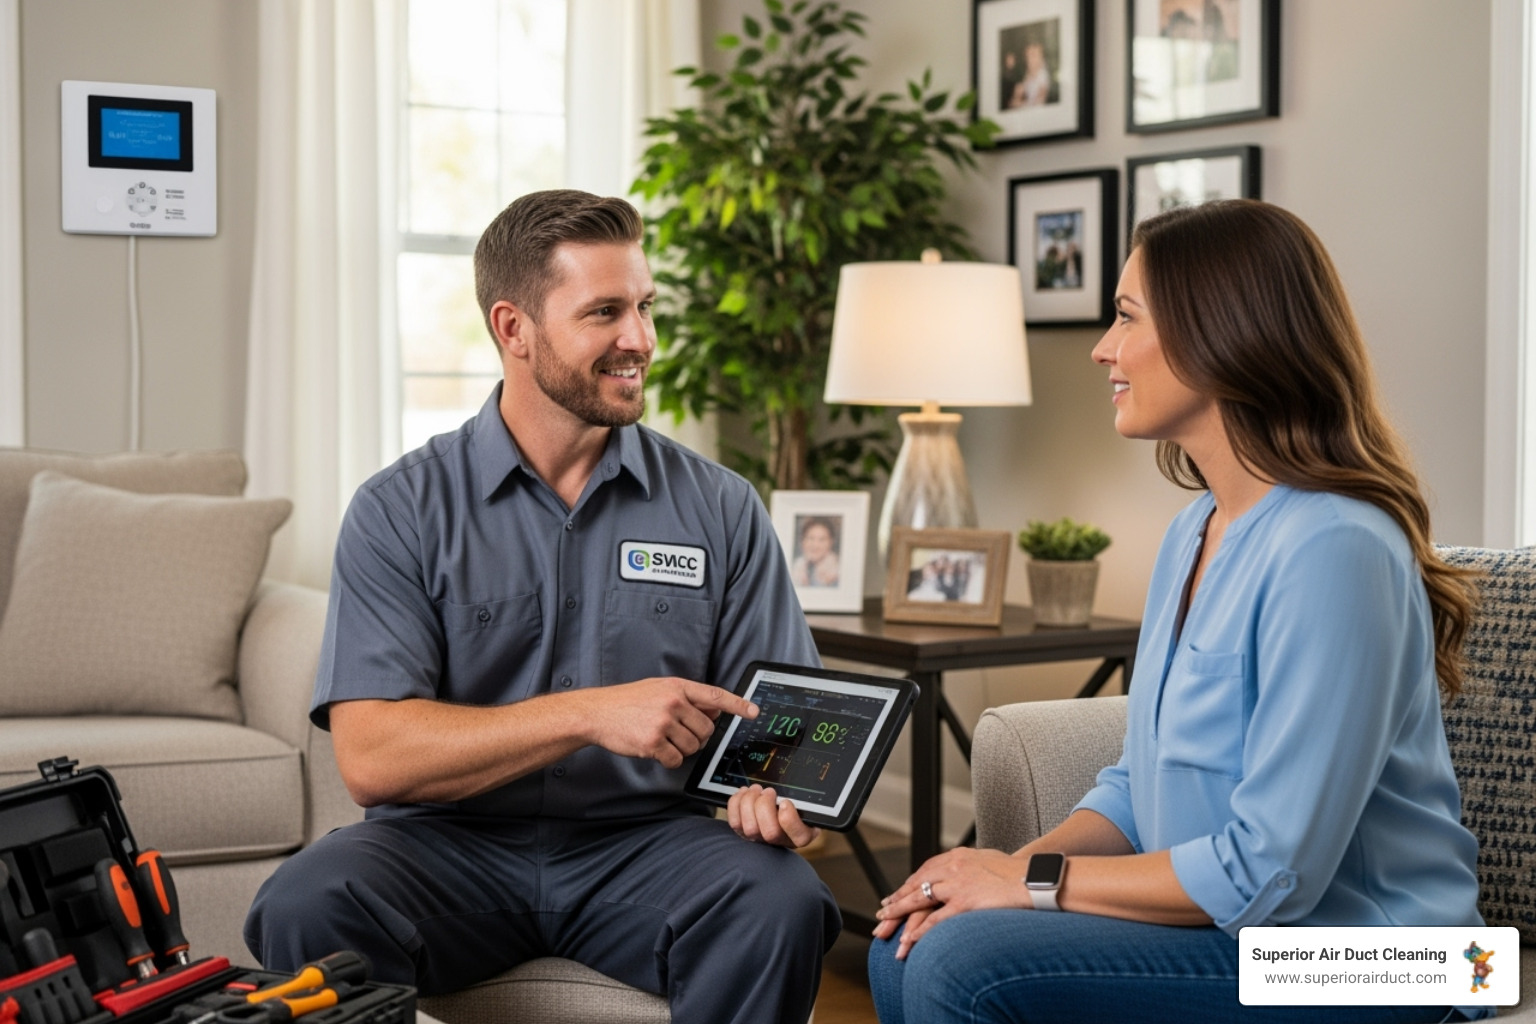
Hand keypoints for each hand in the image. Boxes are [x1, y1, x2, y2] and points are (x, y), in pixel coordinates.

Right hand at [580, 677, 756, 767]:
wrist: (597, 712)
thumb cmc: (628, 701)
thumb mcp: (659, 690)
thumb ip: (687, 699)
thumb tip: (715, 711)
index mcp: (677, 687)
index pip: (715, 695)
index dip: (737, 704)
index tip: (754, 711)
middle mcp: (673, 703)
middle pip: (707, 729)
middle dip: (697, 736)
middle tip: (678, 733)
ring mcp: (663, 723)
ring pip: (693, 747)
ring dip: (682, 749)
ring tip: (662, 738)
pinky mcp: (653, 743)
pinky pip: (676, 760)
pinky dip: (668, 760)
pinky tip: (655, 749)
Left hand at [727, 784, 820, 848]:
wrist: (777, 804)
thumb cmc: (793, 802)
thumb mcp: (804, 800)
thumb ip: (810, 795)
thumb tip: (810, 785)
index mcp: (802, 833)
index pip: (800, 837)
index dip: (790, 819)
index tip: (786, 802)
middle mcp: (781, 840)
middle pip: (770, 833)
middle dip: (765, 806)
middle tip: (769, 791)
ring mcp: (761, 838)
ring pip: (750, 828)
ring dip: (750, 802)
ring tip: (756, 789)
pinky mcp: (743, 832)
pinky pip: (735, 822)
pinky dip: (736, 803)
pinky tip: (744, 793)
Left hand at [873, 847, 1032, 958]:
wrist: (1035, 878)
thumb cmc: (1018, 873)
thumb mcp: (989, 861)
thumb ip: (973, 866)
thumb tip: (968, 870)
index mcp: (958, 856)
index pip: (925, 871)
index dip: (908, 885)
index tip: (895, 895)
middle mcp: (953, 866)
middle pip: (916, 884)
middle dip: (896, 900)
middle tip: (882, 913)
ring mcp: (957, 883)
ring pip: (919, 900)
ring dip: (900, 914)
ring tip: (885, 926)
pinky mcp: (964, 900)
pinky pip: (936, 918)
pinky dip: (920, 930)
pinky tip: (909, 939)